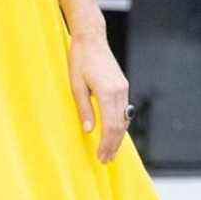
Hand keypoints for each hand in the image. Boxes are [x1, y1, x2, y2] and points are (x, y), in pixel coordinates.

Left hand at [68, 24, 129, 163]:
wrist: (91, 38)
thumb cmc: (79, 60)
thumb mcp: (76, 86)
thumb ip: (84, 109)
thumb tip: (89, 131)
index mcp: (107, 92)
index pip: (111, 126)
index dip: (106, 144)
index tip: (101, 157)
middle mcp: (120, 91)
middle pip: (120, 126)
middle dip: (113, 145)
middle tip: (106, 160)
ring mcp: (124, 88)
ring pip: (125, 119)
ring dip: (118, 137)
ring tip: (110, 152)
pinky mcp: (123, 86)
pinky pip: (124, 110)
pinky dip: (120, 125)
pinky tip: (113, 133)